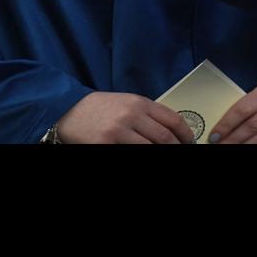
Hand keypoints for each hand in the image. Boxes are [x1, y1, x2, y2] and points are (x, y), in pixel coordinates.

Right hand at [57, 92, 195, 144]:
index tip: (189, 142)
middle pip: (165, 137)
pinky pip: (132, 153)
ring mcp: (118, 131)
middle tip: (180, 151)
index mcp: (139, 103)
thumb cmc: (101, 108)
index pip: (173, 120)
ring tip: (166, 153)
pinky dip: (142, 154)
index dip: (186, 134)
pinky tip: (146, 154)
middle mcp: (131, 115)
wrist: (67, 110)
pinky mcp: (106, 144)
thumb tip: (173, 130)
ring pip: (151, 148)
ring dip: (161, 152)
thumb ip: (148, 114)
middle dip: (176, 147)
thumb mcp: (127, 103)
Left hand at [212, 80, 256, 144]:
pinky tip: (256, 148)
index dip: (227, 124)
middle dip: (234, 138)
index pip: (243, 109)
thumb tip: (228, 125)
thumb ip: (252, 105)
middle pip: (253, 125)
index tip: (215, 136)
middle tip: (223, 145)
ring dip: (248, 145)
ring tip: (236, 148)